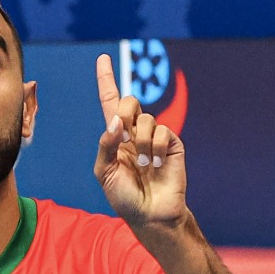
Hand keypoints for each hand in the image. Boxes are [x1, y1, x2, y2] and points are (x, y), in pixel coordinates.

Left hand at [93, 54, 189, 226]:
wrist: (149, 214)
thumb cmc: (124, 196)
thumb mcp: (104, 172)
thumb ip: (105, 145)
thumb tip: (115, 122)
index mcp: (116, 136)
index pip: (110, 102)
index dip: (106, 80)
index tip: (102, 59)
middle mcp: (135, 132)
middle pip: (129, 101)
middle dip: (124, 113)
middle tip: (124, 135)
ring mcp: (155, 136)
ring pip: (145, 119)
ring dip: (140, 143)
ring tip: (144, 164)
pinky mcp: (172, 143)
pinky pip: (161, 131)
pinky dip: (155, 148)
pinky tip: (156, 164)